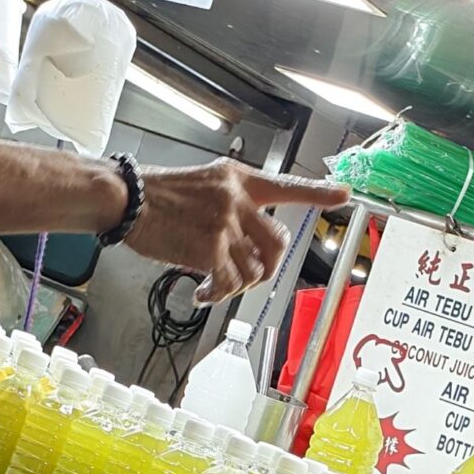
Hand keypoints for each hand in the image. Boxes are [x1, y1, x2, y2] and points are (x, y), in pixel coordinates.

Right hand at [128, 162, 346, 302]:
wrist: (127, 198)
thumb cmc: (159, 196)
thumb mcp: (204, 184)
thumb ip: (232, 204)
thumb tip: (247, 244)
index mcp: (240, 179)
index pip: (287, 186)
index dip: (318, 194)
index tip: (345, 195)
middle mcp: (238, 198)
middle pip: (278, 243)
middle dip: (266, 266)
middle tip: (244, 274)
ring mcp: (226, 223)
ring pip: (255, 270)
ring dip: (236, 286)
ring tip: (213, 285)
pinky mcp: (210, 247)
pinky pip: (230, 283)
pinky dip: (218, 295)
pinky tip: (202, 293)